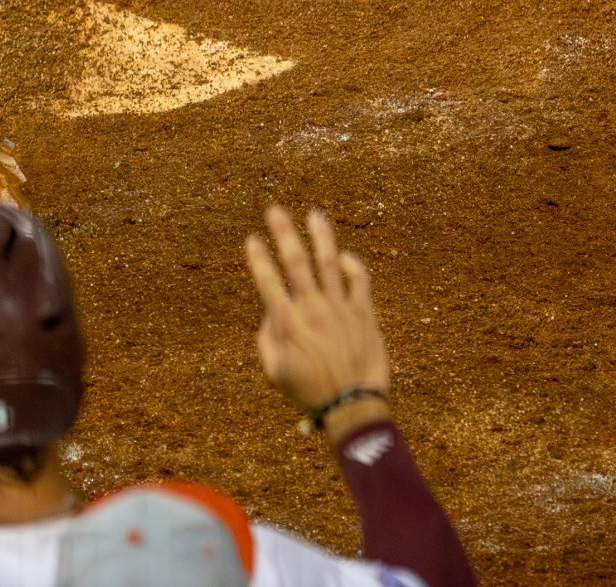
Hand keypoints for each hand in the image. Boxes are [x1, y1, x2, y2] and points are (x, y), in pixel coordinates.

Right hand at [245, 204, 391, 436]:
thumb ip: (266, 339)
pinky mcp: (364, 313)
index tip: (252, 239)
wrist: (352, 405)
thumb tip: (269, 312)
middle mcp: (312, 309)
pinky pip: (360, 280)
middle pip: (296, 261)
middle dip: (283, 232)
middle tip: (274, 209)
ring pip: (330, 262)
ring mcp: (340, 308)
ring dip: (321, 236)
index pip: (267, 281)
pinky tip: (344, 255)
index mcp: (287, 323)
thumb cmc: (309, 392)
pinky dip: (353, 265)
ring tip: (315, 214)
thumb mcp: (275, 372)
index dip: (258, 257)